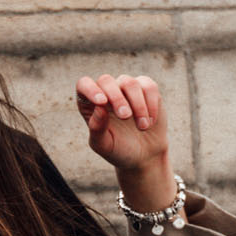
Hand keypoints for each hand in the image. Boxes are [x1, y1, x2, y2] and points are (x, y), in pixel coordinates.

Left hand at [76, 75, 176, 212]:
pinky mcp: (146, 88)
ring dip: (138, 106)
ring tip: (142, 127)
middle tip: (125, 117)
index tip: (102, 102)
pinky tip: (150, 121)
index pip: (83, 85)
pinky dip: (151, 104)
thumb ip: (97, 129)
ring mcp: (126, 87)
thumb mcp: (104, 145)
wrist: (144, 155)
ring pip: (130, 83)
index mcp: (90, 104)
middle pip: (106, 80)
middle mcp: (106, 91)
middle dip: (116, 98)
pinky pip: (149, 87)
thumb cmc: (119, 150)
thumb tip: (99, 108)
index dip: (90, 89)